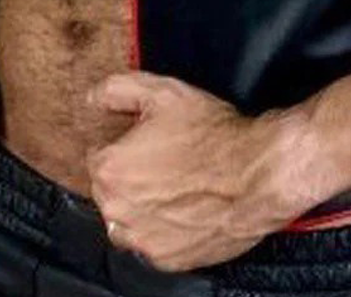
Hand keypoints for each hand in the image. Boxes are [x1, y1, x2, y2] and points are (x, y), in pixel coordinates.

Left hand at [85, 71, 319, 271]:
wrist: (258, 174)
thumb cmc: (213, 135)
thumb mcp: (163, 93)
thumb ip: (117, 90)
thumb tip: (93, 98)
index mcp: (110, 170)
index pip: (98, 157)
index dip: (125, 144)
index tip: (148, 141)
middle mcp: (118, 211)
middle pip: (111, 190)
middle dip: (132, 174)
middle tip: (167, 159)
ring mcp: (142, 240)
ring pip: (128, 220)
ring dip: (143, 205)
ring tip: (177, 185)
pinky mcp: (167, 259)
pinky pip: (153, 243)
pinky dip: (165, 228)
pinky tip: (187, 206)